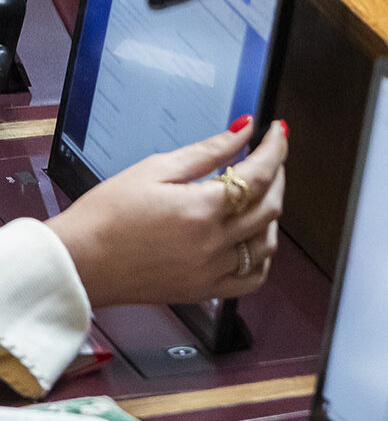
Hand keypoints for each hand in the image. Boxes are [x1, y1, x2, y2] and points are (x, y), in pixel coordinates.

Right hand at [45, 119, 288, 307]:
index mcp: (200, 209)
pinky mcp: (202, 290)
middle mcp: (212, 243)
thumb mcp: (154, 169)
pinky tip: (255, 240)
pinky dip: (262, 259)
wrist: (76, 262)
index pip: (259, 174)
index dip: (275, 149)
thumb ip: (207, 150)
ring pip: (266, 243)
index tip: (278, 133)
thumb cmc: (104, 217)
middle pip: (270, 206)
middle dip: (277, 175)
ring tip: (260, 195)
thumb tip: (243, 131)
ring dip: (271, 215)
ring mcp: (209, 271)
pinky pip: (251, 279)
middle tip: (269, 158)